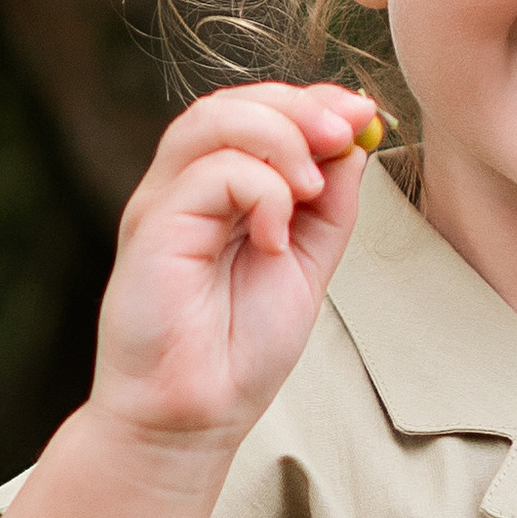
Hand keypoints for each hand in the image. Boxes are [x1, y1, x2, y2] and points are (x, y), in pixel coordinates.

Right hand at [89, 81, 383, 456]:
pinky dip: (261, 191)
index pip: (256, 111)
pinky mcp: (152, 228)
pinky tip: (273, 238)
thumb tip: (354, 144)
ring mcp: (164, 204)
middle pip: (232, 103)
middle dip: (299, 106)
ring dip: (281, 136)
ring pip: (213, 120)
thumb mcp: (306, 263)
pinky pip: (211, 173)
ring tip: (312, 186)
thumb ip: (327, 206)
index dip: (312, 101)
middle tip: (345, 133)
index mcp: (218, 191)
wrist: (193, 416)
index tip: (364, 114)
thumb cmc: (239, 350)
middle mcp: (184, 187)